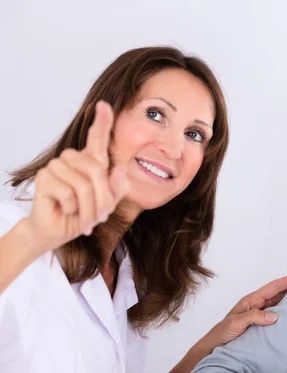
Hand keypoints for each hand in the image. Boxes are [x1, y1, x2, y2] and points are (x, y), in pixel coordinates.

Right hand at [23, 101, 127, 252]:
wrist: (59, 231)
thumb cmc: (84, 214)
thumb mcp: (107, 203)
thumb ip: (117, 187)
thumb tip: (120, 168)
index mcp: (90, 161)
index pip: (97, 138)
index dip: (102, 121)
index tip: (104, 105)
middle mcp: (73, 158)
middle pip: (97, 170)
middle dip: (103, 199)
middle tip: (101, 217)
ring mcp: (57, 165)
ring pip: (84, 184)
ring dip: (89, 207)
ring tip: (85, 218)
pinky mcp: (44, 177)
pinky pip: (69, 192)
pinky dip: (73, 208)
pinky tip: (66, 210)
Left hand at [198, 268, 286, 349]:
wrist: (213, 348)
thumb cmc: (221, 334)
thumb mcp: (236, 323)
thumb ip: (254, 317)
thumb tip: (275, 316)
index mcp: (252, 300)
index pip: (274, 287)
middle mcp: (257, 304)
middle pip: (279, 291)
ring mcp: (260, 314)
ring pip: (280, 302)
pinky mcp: (261, 324)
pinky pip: (278, 314)